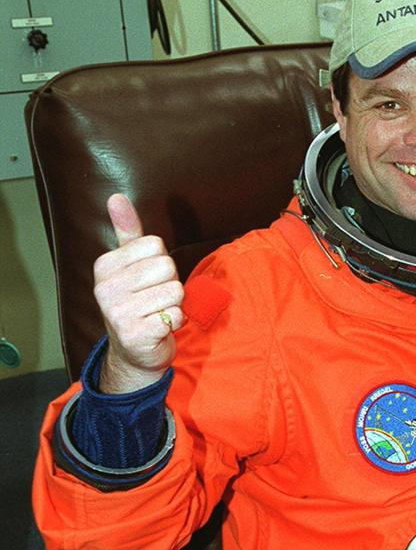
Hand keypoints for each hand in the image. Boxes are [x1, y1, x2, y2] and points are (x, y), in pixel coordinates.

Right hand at [92, 194, 184, 392]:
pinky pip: (177, 315)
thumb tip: (116, 196)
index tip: (148, 281)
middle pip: (167, 266)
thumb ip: (127, 231)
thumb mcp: (129, 265)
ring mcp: (118, 313)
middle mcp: (106, 288)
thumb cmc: (136, 303)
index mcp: (104, 266)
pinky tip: (160, 328)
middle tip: (155, 299)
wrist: (133, 353)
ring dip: (175, 304)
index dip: (161, 263)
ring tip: (158, 313)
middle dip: (170, 283)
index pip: (155, 245)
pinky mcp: (136, 334)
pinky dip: (176, 322)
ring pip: (175, 291)